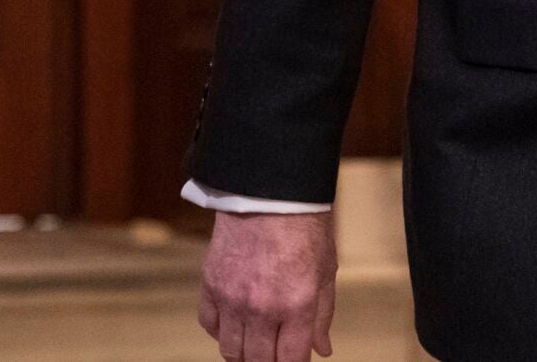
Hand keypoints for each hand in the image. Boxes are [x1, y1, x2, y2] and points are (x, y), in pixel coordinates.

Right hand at [198, 210, 335, 361]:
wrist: (270, 191)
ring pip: (230, 350)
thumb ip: (322, 315)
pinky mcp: (210, 284)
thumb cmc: (306, 227)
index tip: (295, 361)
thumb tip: (322, 350)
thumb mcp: (326, 270)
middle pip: (257, 361)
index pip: (290, 361)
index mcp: (296, 304)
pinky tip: (236, 321)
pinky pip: (210, 325)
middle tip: (275, 352)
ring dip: (244, 352)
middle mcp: (261, 307)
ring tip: (256, 341)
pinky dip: (222, 330)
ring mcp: (232, 298)